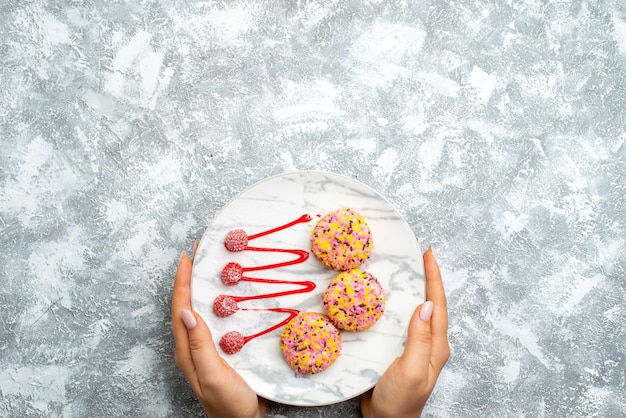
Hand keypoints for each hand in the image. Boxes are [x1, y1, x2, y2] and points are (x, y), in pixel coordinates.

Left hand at [172, 245, 265, 417]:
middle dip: (190, 278)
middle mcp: (192, 347)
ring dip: (202, 288)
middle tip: (199, 254)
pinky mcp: (220, 352)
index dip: (183, 282)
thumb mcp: (214, 375)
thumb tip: (187, 311)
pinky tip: (227, 296)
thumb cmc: (229, 404)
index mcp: (187, 350)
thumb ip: (199, 345)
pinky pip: (214, 320)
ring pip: (200, 311)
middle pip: (186, 305)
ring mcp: (206, 349)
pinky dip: (217, 302)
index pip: (181, 308)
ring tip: (210, 267)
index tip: (187, 257)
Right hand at [361, 246, 449, 417]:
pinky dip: (399, 302)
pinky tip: (388, 296)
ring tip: (404, 265)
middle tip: (416, 251)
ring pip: (417, 308)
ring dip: (413, 286)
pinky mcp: (401, 348)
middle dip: (426, 275)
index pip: (437, 303)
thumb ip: (419, 340)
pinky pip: (403, 319)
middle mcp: (429, 342)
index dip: (433, 276)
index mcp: (435, 345)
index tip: (427, 252)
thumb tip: (425, 305)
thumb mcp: (409, 371)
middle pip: (430, 301)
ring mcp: (415, 345)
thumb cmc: (400, 403)